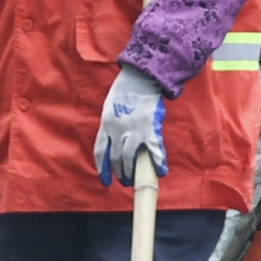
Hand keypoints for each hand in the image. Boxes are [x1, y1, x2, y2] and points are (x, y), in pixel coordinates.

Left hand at [94, 65, 168, 182]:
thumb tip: (115, 144)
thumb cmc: (125, 93)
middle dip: (120, 173)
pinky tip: (160, 171)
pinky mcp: (150, 128)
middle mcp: (117, 130)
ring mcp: (133, 130)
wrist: (140, 78)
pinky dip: (158, 162)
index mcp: (106, 125)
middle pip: (116, 158)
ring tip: (135, 180)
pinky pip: (154, 151)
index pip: (100, 152)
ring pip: (130, 158)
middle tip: (125, 181)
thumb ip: (111, 127)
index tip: (104, 182)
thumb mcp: (110, 110)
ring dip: (132, 172)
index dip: (102, 169)